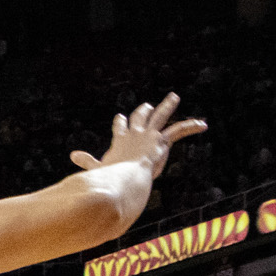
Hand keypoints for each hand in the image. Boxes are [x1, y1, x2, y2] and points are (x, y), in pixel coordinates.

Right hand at [68, 93, 205, 179]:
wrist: (125, 178)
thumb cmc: (111, 178)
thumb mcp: (98, 169)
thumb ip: (87, 162)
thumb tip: (72, 155)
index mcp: (120, 141)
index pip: (120, 128)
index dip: (121, 123)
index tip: (120, 117)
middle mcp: (135, 134)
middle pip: (139, 117)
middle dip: (143, 111)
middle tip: (146, 105)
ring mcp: (149, 136)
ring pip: (160, 116)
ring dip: (168, 106)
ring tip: (174, 97)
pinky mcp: (162, 141)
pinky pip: (179, 130)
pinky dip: (191, 126)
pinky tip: (203, 124)